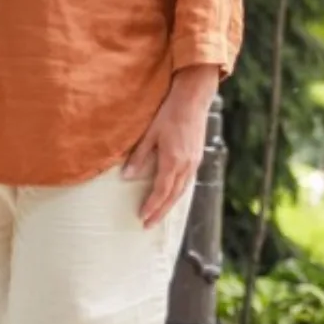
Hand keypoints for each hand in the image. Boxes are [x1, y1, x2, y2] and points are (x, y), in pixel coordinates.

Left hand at [125, 68, 218, 228]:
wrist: (193, 98)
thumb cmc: (169, 112)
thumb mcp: (149, 134)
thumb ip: (138, 157)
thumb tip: (126, 177)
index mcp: (173, 160)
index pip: (161, 191)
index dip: (151, 205)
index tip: (142, 217)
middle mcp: (186, 165)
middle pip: (173, 196)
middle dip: (160, 212)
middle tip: (148, 225)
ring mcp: (194, 162)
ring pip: (182, 191)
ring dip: (169, 205)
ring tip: (158, 215)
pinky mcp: (197, 157)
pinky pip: (187, 182)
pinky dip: (178, 193)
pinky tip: (171, 196)